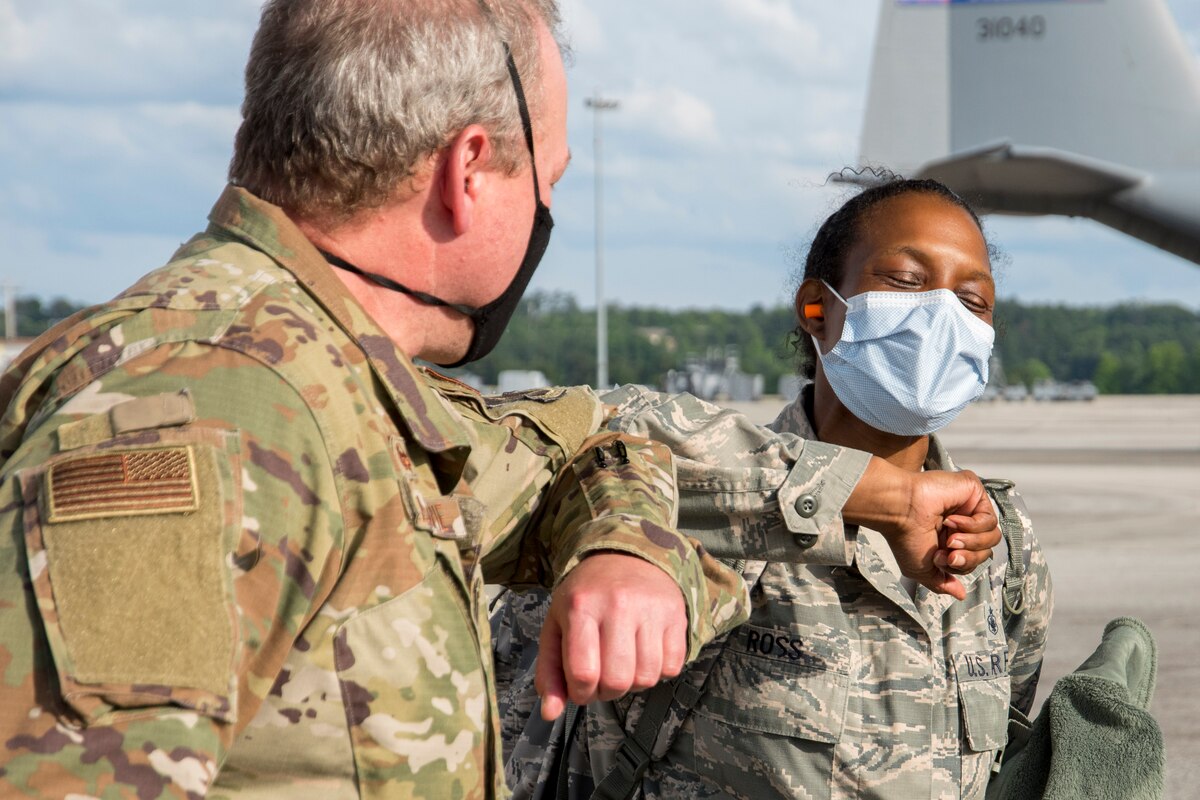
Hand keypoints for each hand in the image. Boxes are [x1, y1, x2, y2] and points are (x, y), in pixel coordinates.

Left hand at [535, 553, 687, 720]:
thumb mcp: (557, 626)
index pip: (584, 673)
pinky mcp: (676, 614)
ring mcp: (651, 608)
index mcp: (581, 606)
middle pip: (617, 680)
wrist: (626, 556)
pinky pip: (672, 667)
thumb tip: (550, 713)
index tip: (581, 685)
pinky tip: (644, 654)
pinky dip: (658, 671)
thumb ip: (549, 672)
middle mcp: (618, 604)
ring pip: (647, 678)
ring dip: (633, 683)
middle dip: (607, 691)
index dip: (581, 693)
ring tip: (623, 663)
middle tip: (602, 676)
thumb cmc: (586, 597)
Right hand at [845, 459, 999, 599]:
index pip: (973, 559)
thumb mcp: (922, 569)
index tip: (940, 558)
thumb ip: (941, 582)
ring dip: (971, 542)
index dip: (962, 565)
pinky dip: (972, 526)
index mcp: (948, 539)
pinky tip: (951, 521)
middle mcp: (960, 524)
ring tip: (951, 538)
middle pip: (986, 550)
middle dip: (968, 557)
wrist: (899, 512)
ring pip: (992, 536)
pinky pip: (989, 519)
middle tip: (948, 551)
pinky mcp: (973, 492)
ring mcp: (968, 507)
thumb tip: (960, 594)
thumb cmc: (904, 536)